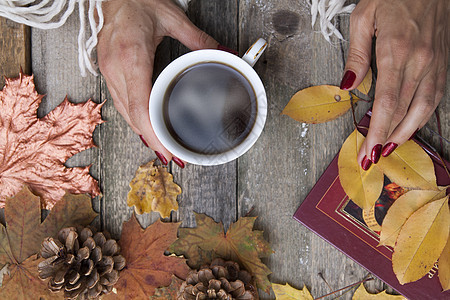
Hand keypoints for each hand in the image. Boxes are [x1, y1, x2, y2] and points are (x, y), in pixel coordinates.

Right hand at [97, 0, 217, 165]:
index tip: (166, 149)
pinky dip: (134, 119)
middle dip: (151, 140)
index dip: (152, 133)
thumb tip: (222, 52)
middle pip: (131, 115)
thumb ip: (198, 39)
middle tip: (171, 157)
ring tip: (161, 148)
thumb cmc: (138, 1)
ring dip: (142, 132)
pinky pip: (119, 102)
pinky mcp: (107, 70)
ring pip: (123, 112)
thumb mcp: (172, 17)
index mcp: (132, 55)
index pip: (138, 105)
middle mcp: (116, 67)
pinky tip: (145, 127)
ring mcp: (108, 70)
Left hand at [340, 0, 448, 169]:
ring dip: (406, 133)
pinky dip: (422, 116)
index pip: (386, 103)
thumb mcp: (365, 18)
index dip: (377, 131)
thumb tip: (348, 84)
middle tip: (373, 158)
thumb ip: (357, 55)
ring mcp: (434, 62)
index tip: (368, 151)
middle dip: (387, 139)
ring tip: (390, 149)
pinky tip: (410, 126)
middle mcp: (420, 61)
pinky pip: (435, 96)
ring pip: (424, 109)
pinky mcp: (442, 62)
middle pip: (404, 111)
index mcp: (396, 51)